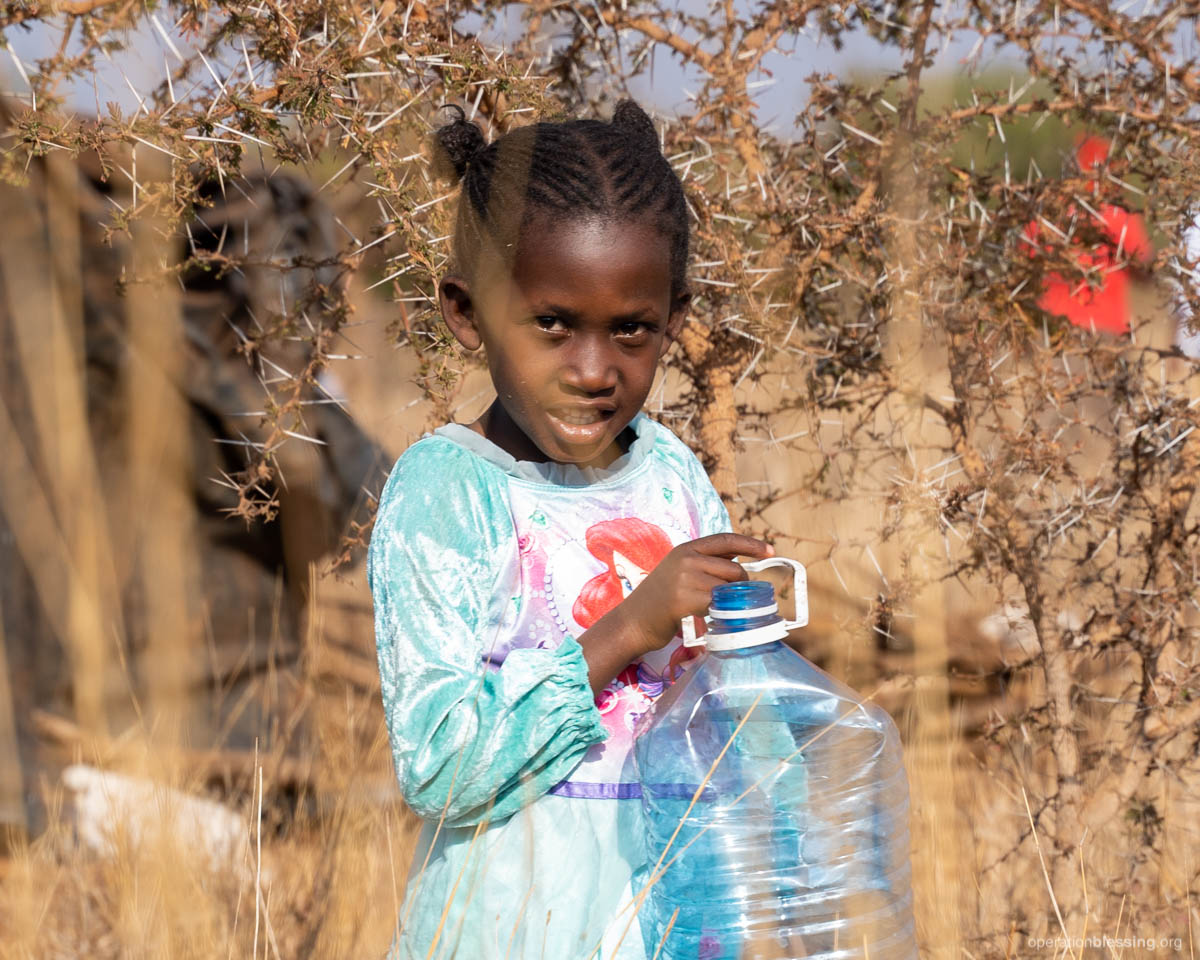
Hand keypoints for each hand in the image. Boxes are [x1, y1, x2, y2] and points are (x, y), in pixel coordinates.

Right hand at [621, 533, 774, 655]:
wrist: (633, 622)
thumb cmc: (659, 600)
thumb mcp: (679, 571)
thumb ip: (705, 563)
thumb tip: (738, 561)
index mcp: (686, 549)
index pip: (726, 540)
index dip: (751, 545)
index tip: (770, 551)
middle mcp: (686, 559)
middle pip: (733, 569)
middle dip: (741, 585)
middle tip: (735, 599)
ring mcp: (684, 579)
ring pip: (727, 589)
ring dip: (730, 602)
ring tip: (717, 609)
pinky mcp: (684, 600)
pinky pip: (716, 605)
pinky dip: (719, 613)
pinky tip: (706, 616)